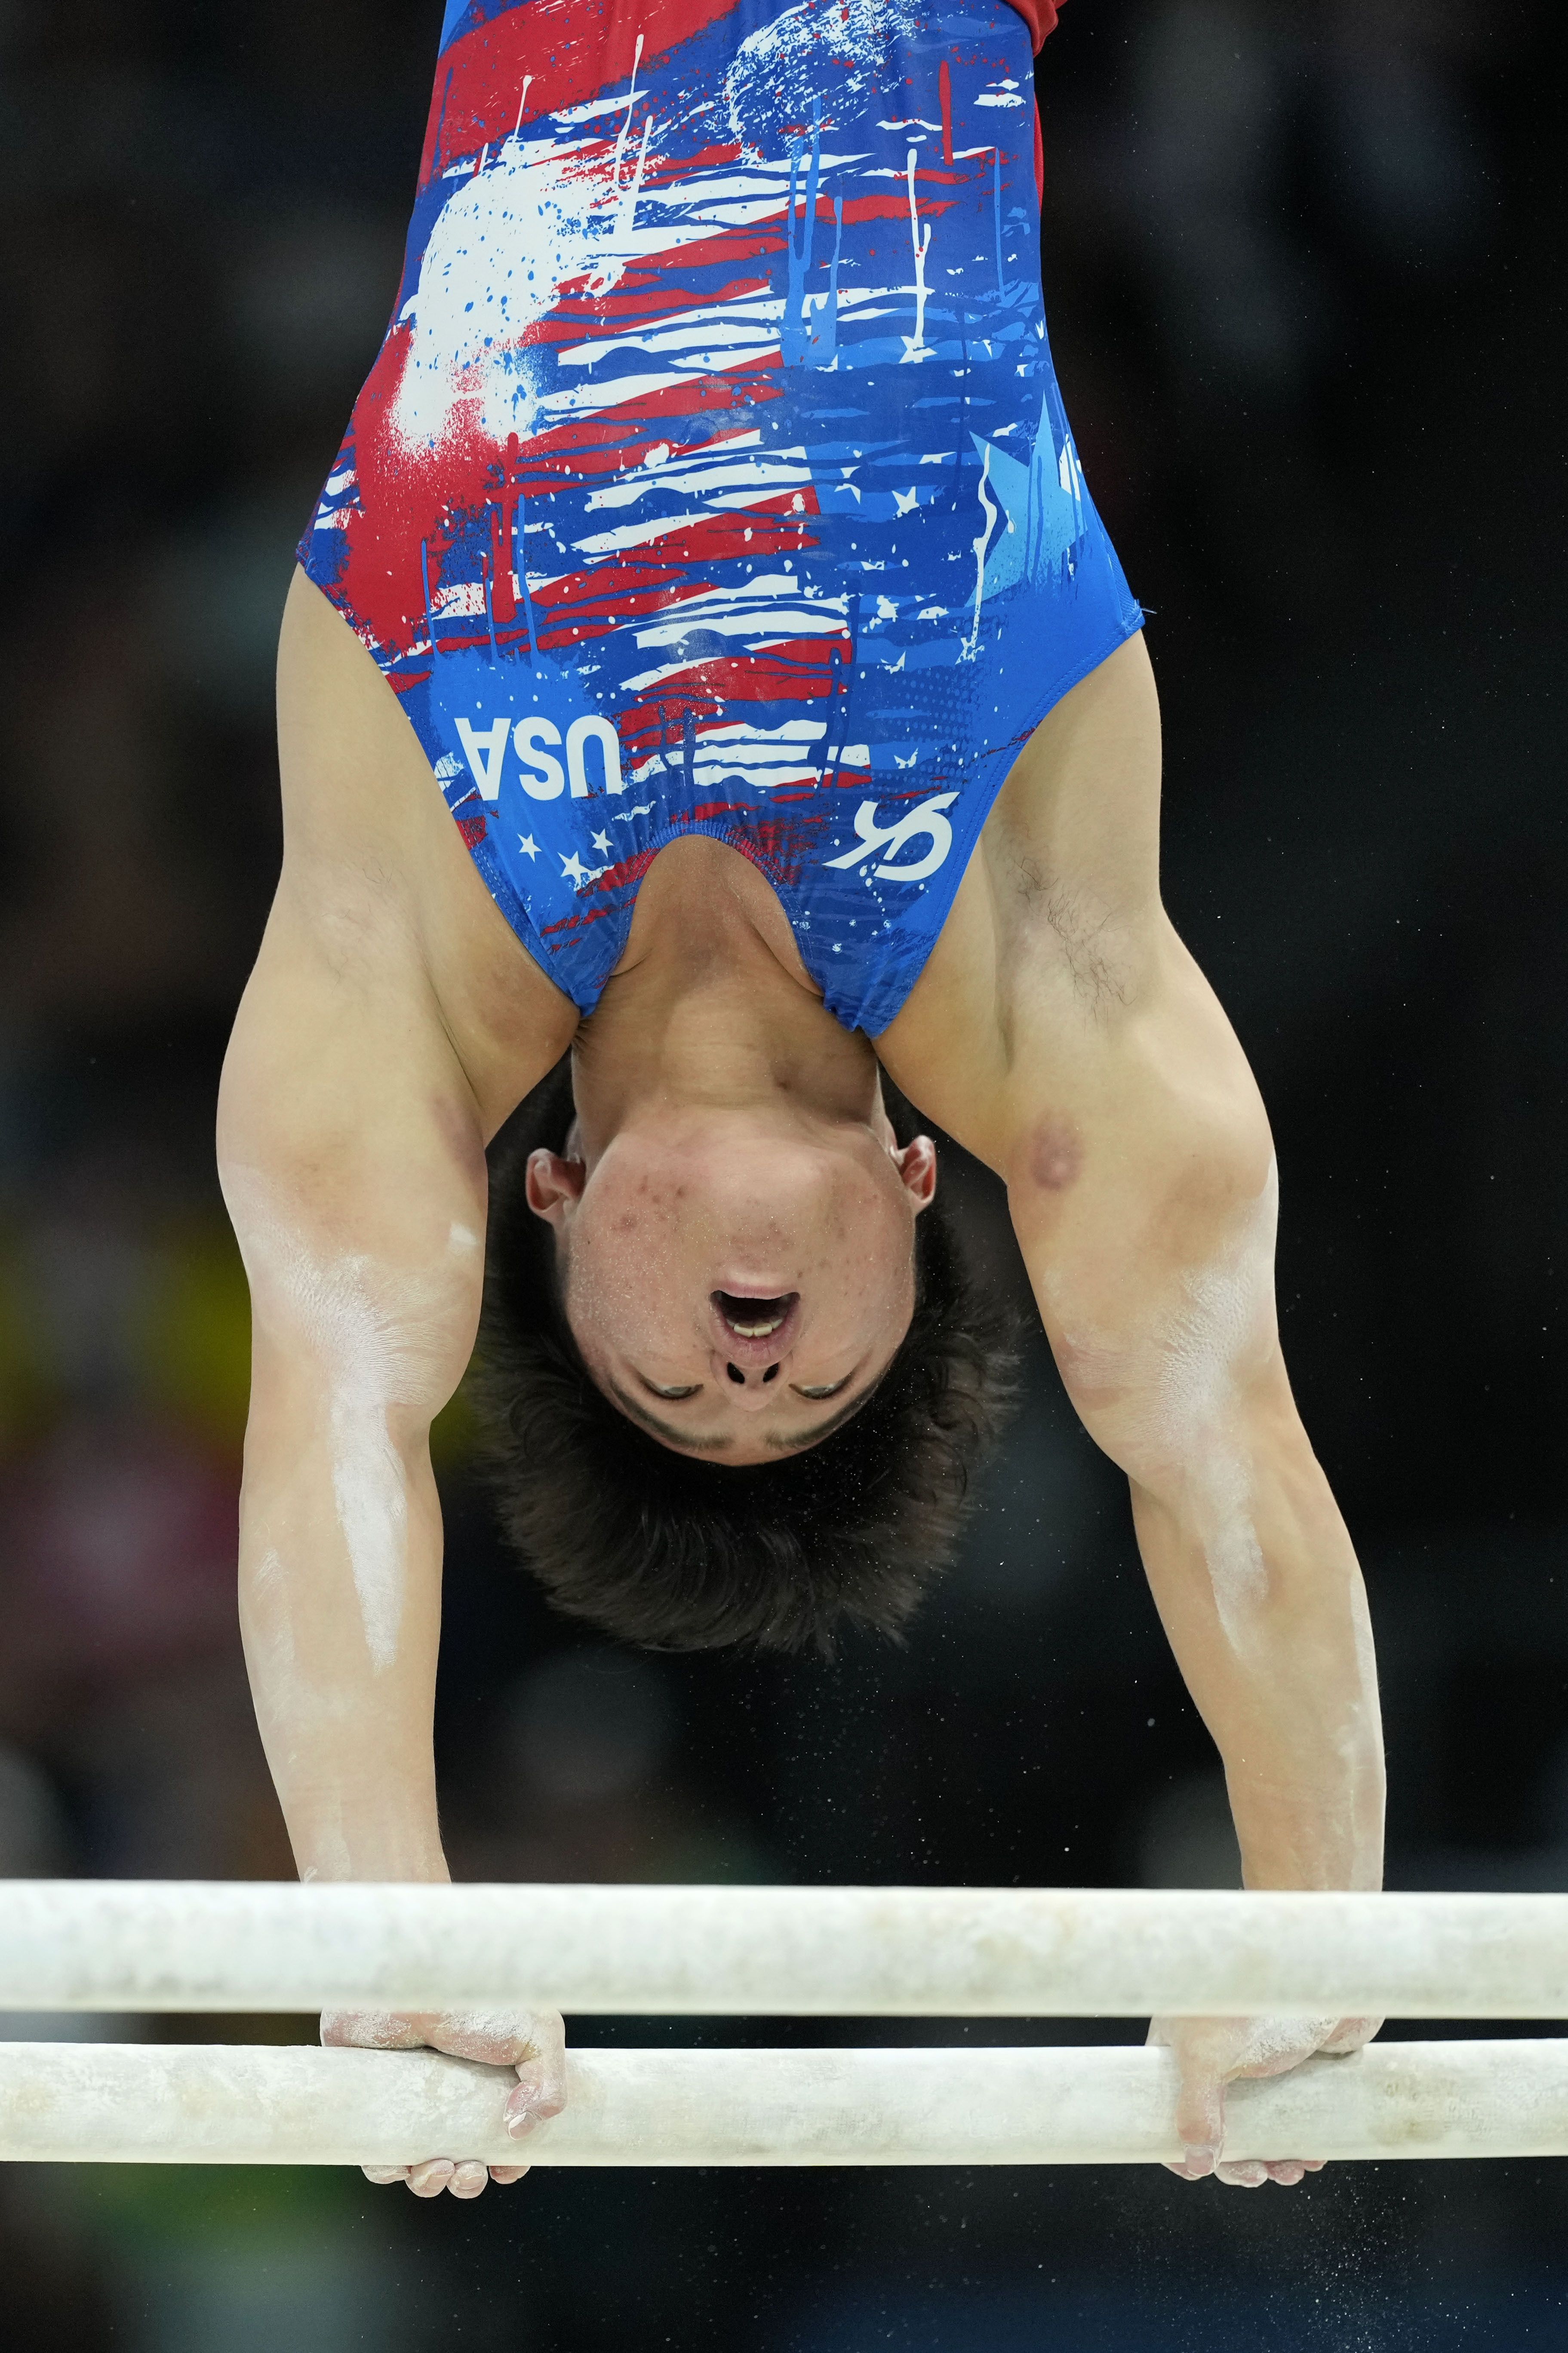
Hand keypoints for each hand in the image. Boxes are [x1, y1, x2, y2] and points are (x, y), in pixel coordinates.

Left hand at [323, 2007, 567, 2197]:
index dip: (507, 2163)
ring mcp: (410, 2098)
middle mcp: (450, 2093)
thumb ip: (548, 2085)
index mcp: (491, 2081)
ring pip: (418, 2163)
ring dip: (432, 2183)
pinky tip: (404, 2163)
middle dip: (469, 2181)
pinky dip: (389, 2169)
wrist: (417, 1977)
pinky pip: (376, 2152)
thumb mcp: (538, 2034)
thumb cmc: (478, 1998)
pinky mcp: (373, 2099)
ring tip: (440, 2169)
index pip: (500, 2137)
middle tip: (471, 2172)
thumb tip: (520, 2130)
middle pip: (460, 2159)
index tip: (507, 2169)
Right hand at [1149, 2012, 1379, 2186]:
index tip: (1198, 2170)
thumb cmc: (1247, 1995)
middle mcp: (1221, 2060)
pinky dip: (1302, 2142)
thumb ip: (1196, 2109)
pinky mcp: (1299, 2066)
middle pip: (1220, 2126)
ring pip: (1261, 2126)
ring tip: (1291, 2168)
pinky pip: (1297, 2116)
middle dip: (1239, 2160)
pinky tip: (1313, 2153)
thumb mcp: (1207, 2053)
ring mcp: (1261, 2063)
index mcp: (1184, 2052)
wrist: (1315, 1965)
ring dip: (1274, 2157)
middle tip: (1257, 2174)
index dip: (1179, 2144)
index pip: (1168, 2106)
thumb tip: (1197, 2163)